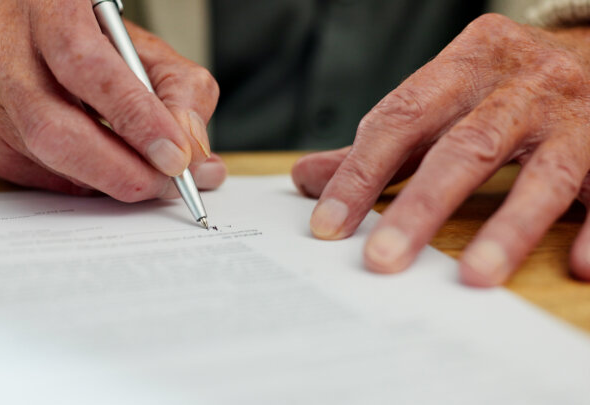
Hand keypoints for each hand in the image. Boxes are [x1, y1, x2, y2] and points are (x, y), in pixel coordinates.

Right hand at [0, 0, 225, 200]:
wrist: (43, 42)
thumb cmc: (100, 46)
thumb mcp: (151, 54)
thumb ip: (182, 95)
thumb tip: (193, 156)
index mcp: (48, 6)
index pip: (84, 64)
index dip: (133, 117)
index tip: (174, 156)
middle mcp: (1, 47)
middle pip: (52, 125)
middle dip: (119, 168)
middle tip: (165, 184)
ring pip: (45, 157)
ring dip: (107, 179)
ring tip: (147, 177)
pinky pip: (36, 176)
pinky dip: (81, 181)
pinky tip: (102, 168)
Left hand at [292, 14, 589, 286]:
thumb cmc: (503, 85)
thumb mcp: (443, 97)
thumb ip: (380, 141)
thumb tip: (304, 177)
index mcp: (468, 62)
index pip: (401, 118)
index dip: (361, 173)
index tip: (328, 225)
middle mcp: (525, 83)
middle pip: (467, 147)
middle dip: (422, 206)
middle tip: (383, 259)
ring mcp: (579, 114)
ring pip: (544, 173)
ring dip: (509, 227)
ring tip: (473, 276)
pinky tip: (575, 266)